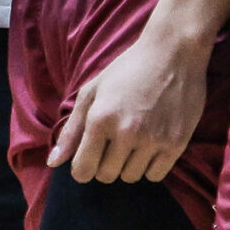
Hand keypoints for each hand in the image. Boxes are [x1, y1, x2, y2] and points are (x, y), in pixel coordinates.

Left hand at [52, 27, 211, 183]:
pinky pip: (155, 175)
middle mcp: (126, 132)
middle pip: (106, 176)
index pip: (83, 170)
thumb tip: (53, 163)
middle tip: (113, 143)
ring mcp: (153, 139)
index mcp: (100, 119)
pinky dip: (150, 166)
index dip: (82, 167)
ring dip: (128, 165)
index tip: (89, 158)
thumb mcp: (92, 92)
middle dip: (105, 164)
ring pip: (131, 177)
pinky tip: (150, 146)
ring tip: (134, 141)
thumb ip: (71, 130)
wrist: (173, 53)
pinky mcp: (176, 143)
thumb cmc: (128, 70)